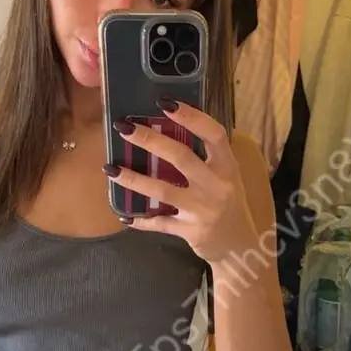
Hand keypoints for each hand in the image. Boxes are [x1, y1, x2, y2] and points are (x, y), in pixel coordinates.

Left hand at [104, 99, 258, 263]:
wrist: (240, 247)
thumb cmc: (229, 204)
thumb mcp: (226, 177)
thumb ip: (206, 158)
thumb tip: (169, 129)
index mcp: (227, 167)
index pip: (213, 135)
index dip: (191, 117)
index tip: (165, 103)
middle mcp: (216, 186)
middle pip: (181, 157)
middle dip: (149, 140)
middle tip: (124, 127)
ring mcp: (202, 210)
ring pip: (163, 190)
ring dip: (134, 179)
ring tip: (111, 169)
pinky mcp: (191, 231)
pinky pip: (160, 223)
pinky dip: (142, 221)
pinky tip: (124, 217)